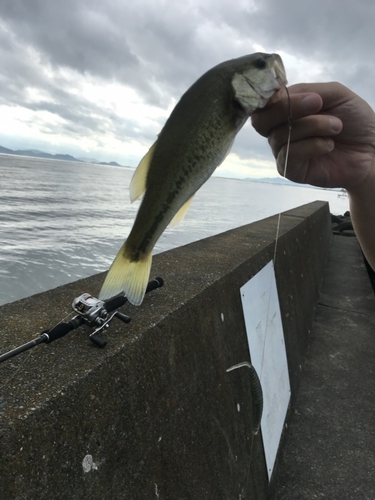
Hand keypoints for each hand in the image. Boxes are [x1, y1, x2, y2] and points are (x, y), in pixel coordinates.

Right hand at [251, 82, 374, 190]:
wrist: (371, 149)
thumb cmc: (354, 120)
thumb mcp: (334, 93)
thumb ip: (306, 90)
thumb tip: (279, 96)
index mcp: (286, 110)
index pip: (264, 104)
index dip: (274, 97)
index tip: (300, 92)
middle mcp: (280, 130)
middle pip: (261, 121)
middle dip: (288, 108)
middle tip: (317, 103)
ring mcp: (283, 150)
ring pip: (280, 135)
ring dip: (312, 126)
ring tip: (336, 127)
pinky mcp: (290, 169)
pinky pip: (290, 154)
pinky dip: (312, 146)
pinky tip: (329, 145)